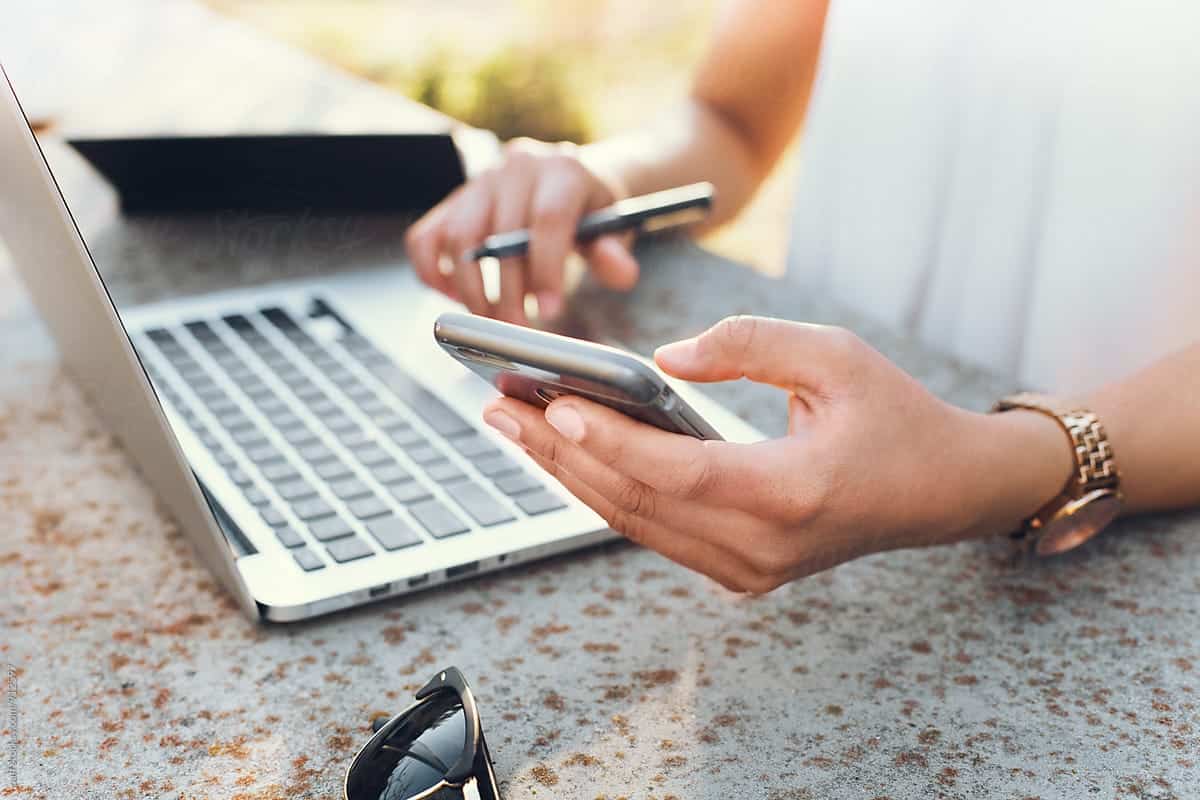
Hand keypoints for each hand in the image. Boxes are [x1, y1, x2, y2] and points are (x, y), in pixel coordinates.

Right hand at [405, 138, 638, 325]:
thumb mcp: (615, 228)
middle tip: (517, 330)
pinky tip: (455, 297)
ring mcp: (480, 181)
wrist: (575, 181)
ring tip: (490, 320)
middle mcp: (516, 167)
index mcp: (563, 170)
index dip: (547, 269)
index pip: (548, 219)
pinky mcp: (454, 200)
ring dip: (470, 288)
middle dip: (507, 292)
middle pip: (499, 233)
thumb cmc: (594, 211)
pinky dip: (433, 271)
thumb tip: (622, 273)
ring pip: (459, 237)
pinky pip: (426, 236)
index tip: (550, 311)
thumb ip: (613, 252)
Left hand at [483, 316, 1073, 592]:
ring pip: (635, 523)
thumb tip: (663, 358)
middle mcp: (762, 548)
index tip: (549, 403)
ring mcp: (748, 570)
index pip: (675, 473)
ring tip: (515, 427)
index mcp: (791, 496)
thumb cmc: (895, 416)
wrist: (943, 491)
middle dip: (560, 454)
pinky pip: (655, 530)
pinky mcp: (739, 570)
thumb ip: (749, 344)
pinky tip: (568, 454)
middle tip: (499, 407)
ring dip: (571, 474)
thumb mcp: (835, 355)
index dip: (608, 440)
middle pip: (636, 503)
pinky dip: (607, 490)